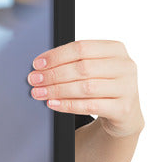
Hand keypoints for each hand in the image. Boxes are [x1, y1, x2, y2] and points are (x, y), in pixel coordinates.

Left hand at [28, 40, 142, 138]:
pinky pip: (90, 106)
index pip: (82, 48)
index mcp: (116, 49)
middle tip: (34, 80)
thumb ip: (74, 63)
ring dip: (57, 90)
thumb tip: (41, 67)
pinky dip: (68, 105)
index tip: (37, 64)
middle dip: (53, 74)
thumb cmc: (103, 87)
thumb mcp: (95, 69)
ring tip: (39, 93)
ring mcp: (127, 88)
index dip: (57, 55)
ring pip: (85, 87)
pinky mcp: (123, 108)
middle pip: (82, 67)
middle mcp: (125, 66)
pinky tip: (53, 104)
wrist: (125, 114)